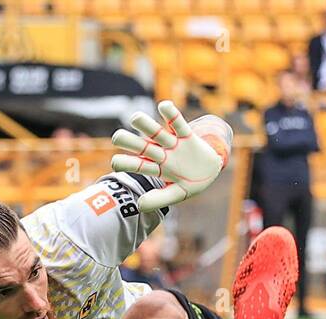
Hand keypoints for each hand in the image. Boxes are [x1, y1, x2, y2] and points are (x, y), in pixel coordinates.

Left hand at [110, 101, 226, 211]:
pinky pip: (178, 123)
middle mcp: (161, 153)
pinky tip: (163, 106)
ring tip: (135, 118)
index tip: (115, 163)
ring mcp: (173, 143)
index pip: (138, 165)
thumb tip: (139, 205)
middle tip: (116, 138)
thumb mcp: (177, 194)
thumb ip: (159, 199)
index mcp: (156, 168)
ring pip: (157, 132)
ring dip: (146, 125)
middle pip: (142, 147)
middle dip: (129, 141)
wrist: (211, 172)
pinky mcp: (187, 135)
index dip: (126, 163)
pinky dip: (172, 115)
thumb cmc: (190, 183)